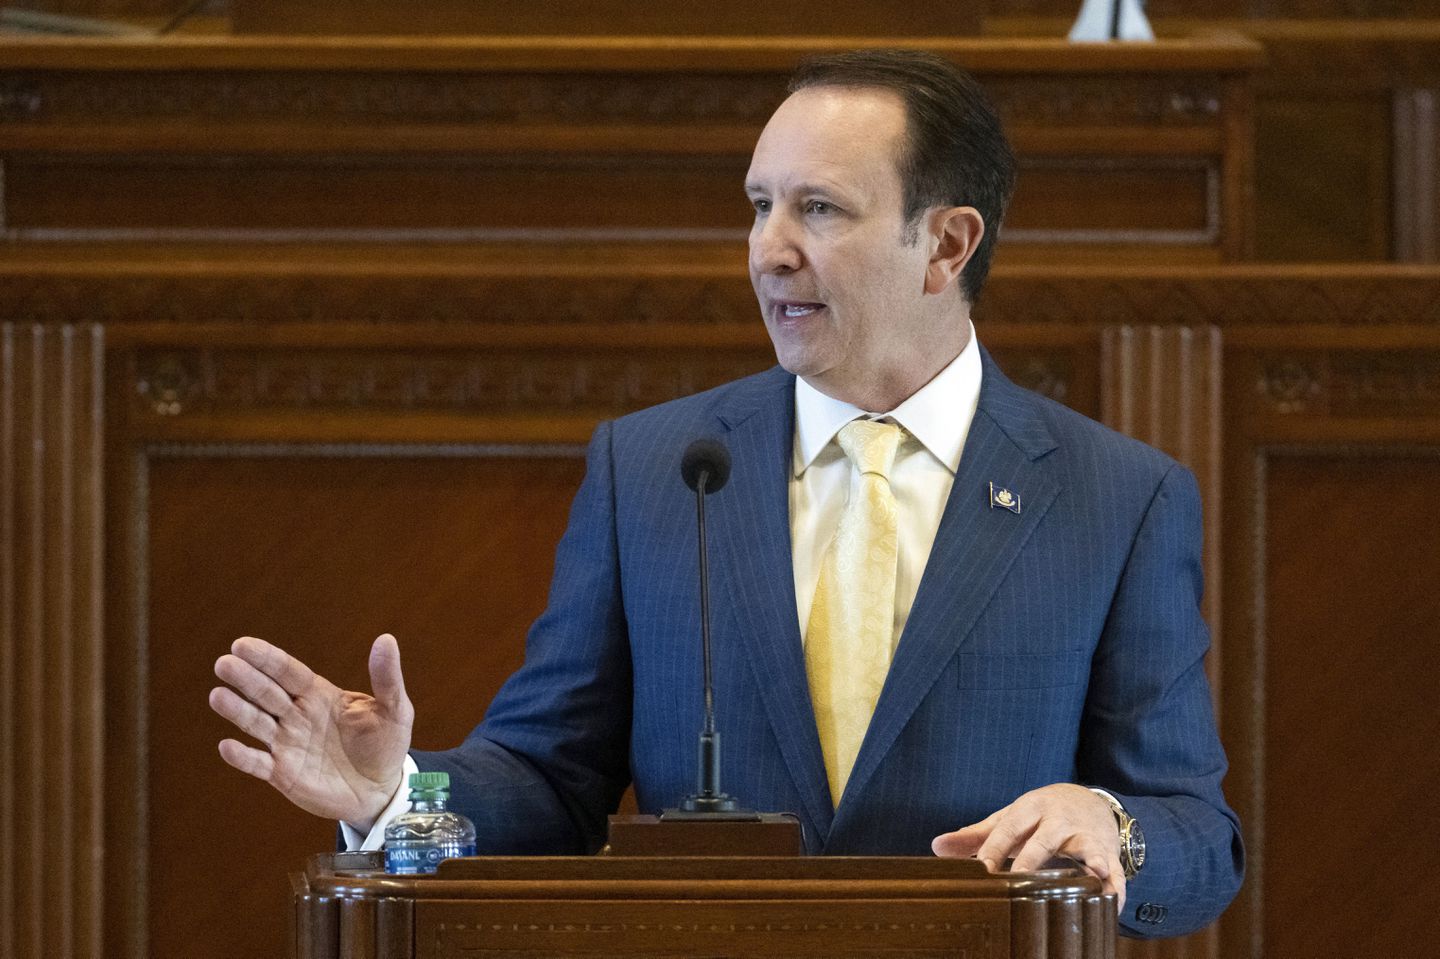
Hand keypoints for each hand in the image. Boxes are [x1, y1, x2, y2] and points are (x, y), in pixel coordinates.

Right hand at [209, 633, 413, 830]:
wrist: (381, 790)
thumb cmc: (386, 745)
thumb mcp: (394, 709)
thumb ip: (387, 677)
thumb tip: (386, 639)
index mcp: (318, 695)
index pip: (288, 671)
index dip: (266, 658)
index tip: (242, 644)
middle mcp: (297, 716)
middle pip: (266, 693)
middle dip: (245, 678)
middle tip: (224, 664)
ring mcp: (287, 744)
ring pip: (256, 724)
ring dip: (237, 711)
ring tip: (217, 696)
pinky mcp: (283, 774)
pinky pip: (258, 764)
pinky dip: (242, 757)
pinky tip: (227, 746)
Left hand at [931, 783, 1126, 909]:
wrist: (1089, 801)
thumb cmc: (1039, 816)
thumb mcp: (1008, 819)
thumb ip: (974, 836)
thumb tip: (935, 847)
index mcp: (1030, 808)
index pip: (1009, 828)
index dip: (993, 848)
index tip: (980, 870)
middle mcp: (1059, 819)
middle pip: (1044, 838)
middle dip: (1032, 858)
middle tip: (1018, 880)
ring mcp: (1085, 835)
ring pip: (1089, 847)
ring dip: (1093, 858)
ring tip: (1097, 872)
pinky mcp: (1107, 851)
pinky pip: (1116, 869)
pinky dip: (1116, 885)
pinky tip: (1112, 901)